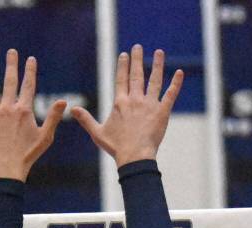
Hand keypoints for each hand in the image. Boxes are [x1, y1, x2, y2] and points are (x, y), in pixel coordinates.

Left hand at [0, 49, 66, 181]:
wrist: (7, 166)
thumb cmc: (29, 154)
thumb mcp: (46, 136)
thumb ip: (53, 117)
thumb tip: (63, 101)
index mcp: (24, 111)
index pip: (28, 86)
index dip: (30, 71)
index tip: (30, 59)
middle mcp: (8, 108)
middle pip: (10, 81)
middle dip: (11, 65)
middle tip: (11, 52)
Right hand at [72, 45, 182, 164]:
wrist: (134, 156)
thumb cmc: (116, 147)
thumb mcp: (97, 132)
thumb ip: (86, 119)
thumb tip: (71, 109)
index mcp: (120, 103)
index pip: (121, 79)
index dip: (123, 66)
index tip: (124, 55)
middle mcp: (134, 100)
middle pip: (136, 75)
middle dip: (137, 59)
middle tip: (138, 47)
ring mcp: (149, 105)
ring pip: (154, 81)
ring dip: (157, 65)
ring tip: (160, 52)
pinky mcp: (161, 112)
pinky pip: (170, 95)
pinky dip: (176, 84)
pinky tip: (180, 73)